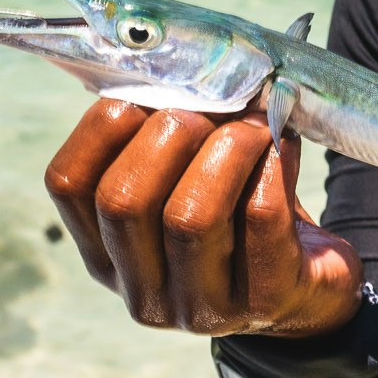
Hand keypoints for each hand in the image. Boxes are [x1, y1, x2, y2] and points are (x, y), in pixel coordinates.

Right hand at [43, 100, 360, 337]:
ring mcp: (198, 308)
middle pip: (123, 200)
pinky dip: (270, 169)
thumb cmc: (239, 214)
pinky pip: (258, 219)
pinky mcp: (262, 302)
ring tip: (254, 126)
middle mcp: (139, 290)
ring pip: (189, 216)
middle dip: (168, 133)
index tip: (148, 95)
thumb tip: (184, 69)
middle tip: (212, 109)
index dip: (101, 125)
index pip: (67, 184)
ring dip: (226, 148)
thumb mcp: (191, 179)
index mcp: (105, 252)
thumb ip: (171, 134)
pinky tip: (281, 151)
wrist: (310, 287)